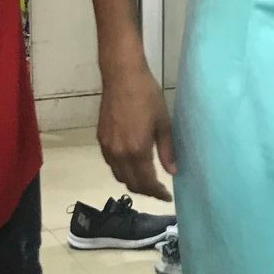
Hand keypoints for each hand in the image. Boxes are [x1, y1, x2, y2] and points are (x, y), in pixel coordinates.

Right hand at [98, 60, 176, 199]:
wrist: (122, 76)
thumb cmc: (147, 96)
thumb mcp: (163, 123)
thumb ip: (167, 150)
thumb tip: (172, 172)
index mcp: (137, 150)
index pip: (146, 182)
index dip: (157, 193)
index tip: (167, 196)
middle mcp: (119, 153)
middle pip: (130, 183)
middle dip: (145, 191)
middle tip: (158, 190)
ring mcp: (108, 147)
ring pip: (118, 176)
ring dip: (132, 182)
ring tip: (146, 179)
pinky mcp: (101, 139)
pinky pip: (111, 163)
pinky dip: (122, 170)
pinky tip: (131, 164)